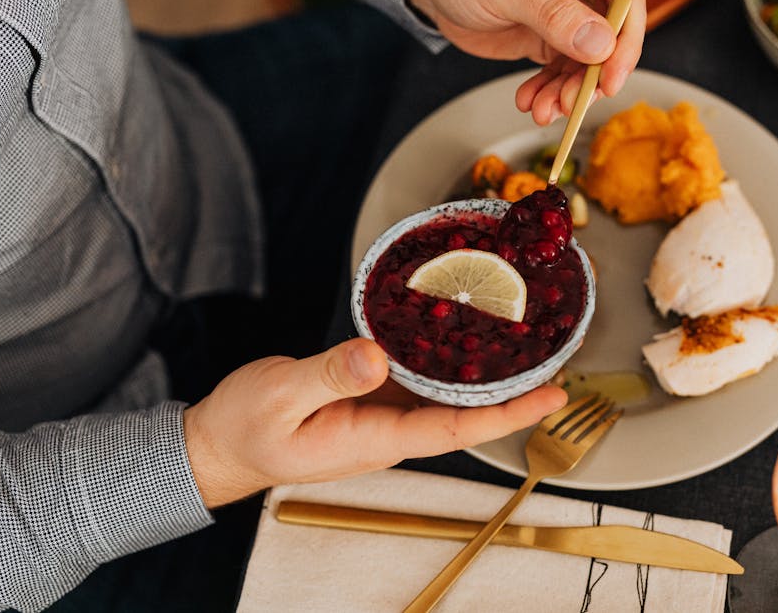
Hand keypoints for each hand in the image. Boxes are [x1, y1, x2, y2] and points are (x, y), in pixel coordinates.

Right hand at [183, 338, 566, 507]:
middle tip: (557, 359)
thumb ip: (329, 375)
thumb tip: (377, 353)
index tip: (552, 395)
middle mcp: (387, 431)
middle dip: (513, 393)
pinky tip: (458, 334)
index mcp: (374, 439)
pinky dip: (443, 360)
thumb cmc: (245, 428)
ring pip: (444, 396)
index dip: (508, 412)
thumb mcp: (281, 396)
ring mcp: (379, 416)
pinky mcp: (368, 398)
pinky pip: (417, 381)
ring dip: (484, 375)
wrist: (220, 444)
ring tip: (525, 344)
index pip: (456, 428)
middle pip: (464, 413)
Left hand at [404, 0, 645, 124]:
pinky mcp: (550, 38)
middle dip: (592, 75)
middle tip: (572, 101)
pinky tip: (532, 102)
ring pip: (587, 59)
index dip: (625, 39)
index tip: (611, 76)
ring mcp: (569, 13)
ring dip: (569, 91)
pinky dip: (549, 92)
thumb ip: (554, 15)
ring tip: (544, 108)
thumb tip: (600, 43)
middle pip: (611, 33)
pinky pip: (562, 71)